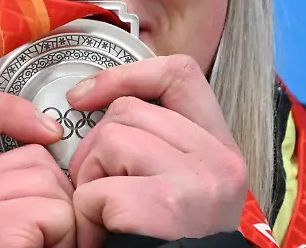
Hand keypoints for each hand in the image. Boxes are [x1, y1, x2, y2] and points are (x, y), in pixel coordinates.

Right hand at [0, 90, 76, 247]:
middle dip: (51, 193)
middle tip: (44, 235)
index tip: (47, 131)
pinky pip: (50, 210)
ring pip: (44, 178)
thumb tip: (49, 137)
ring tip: (46, 247)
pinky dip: (65, 236)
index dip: (2, 110)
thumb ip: (2, 178)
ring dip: (64, 219)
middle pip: (24, 155)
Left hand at [66, 54, 247, 247]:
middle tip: (102, 191)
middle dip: (95, 149)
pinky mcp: (167, 206)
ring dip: (90, 181)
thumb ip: (156, 139)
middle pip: (127, 112)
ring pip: (109, 142)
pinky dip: (88, 214)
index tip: (86, 96)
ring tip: (106, 215)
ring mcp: (197, 181)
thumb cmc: (167, 238)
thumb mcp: (179, 180)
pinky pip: (98, 189)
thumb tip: (92, 100)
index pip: (179, 73)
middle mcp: (219, 158)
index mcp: (220, 146)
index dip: (127, 75)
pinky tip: (107, 234)